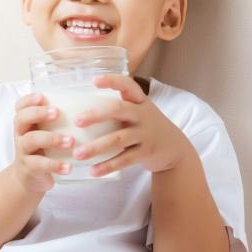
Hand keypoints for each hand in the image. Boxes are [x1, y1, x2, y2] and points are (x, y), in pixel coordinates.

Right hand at [11, 92, 74, 191]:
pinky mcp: (29, 167)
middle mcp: (21, 134)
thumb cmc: (41, 150)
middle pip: (21, 119)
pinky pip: (40, 164)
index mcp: (25, 123)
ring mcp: (23, 151)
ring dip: (51, 138)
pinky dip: (55, 165)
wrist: (29, 178)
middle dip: (39, 113)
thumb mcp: (43, 133)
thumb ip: (55, 121)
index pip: (20, 106)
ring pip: (31, 140)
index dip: (28, 100)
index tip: (42, 96)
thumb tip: (83, 105)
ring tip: (70, 141)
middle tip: (57, 112)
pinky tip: (68, 167)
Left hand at [72, 74, 191, 176]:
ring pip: (118, 139)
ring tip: (77, 154)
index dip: (112, 80)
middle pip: (118, 110)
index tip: (94, 80)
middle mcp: (142, 114)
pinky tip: (93, 171)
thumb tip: (77, 106)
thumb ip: (117, 107)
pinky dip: (108, 166)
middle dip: (96, 115)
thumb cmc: (145, 125)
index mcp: (138, 101)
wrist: (175, 149)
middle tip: (77, 121)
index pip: (127, 85)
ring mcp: (145, 134)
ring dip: (96, 147)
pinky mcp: (146, 152)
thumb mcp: (137, 111)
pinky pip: (124, 159)